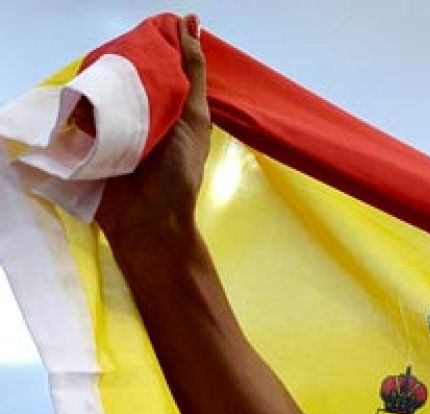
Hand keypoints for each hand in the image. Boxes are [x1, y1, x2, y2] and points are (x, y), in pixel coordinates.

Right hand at [97, 15, 209, 248]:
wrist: (150, 220)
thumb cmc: (179, 173)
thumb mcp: (193, 118)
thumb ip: (192, 75)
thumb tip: (191, 24)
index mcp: (170, 105)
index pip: (158, 62)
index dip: (155, 42)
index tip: (155, 24)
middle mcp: (142, 111)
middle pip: (128, 72)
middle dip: (126, 62)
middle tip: (124, 54)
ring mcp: (115, 124)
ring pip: (104, 88)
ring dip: (105, 85)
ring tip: (111, 87)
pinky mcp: (91, 137)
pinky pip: (82, 111)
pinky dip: (85, 107)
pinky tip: (90, 107)